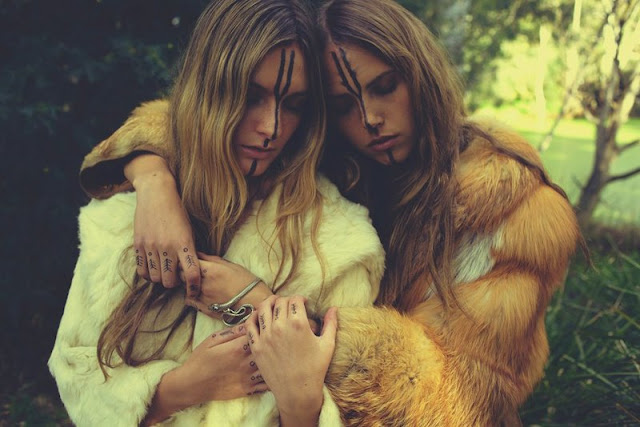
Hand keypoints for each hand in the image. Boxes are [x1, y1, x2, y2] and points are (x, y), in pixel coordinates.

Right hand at [126, 154, 201, 296]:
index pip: (192, 273)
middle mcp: (167, 246)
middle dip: (174, 283)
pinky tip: (152, 267)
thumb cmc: (177, 211)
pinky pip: (141, 269)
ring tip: (163, 271)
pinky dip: (147, 273)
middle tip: (175, 276)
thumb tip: (191, 271)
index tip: (193, 292)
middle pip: (169, 281)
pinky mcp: (138, 244)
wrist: (156, 193)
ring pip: (155, 278)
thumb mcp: (189, 229)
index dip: (194, 287)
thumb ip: (189, 250)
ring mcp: (151, 246)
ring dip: (160, 278)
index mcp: (184, 242)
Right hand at [144, 323, 267, 424]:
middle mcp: (245, 363)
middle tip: (276, 335)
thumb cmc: (200, 360)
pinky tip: (274, 369)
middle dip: (274, 340)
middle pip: (269, 348)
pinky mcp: (248, 389)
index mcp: (237, 348)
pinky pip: (266, 384)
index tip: (267, 322)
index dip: (265, 326)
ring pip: (271, 366)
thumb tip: (249, 322)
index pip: (260, 332)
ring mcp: (248, 377)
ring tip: (278, 352)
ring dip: (275, 358)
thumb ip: (232, 332)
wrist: (192, 386)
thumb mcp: (212, 340)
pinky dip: (273, 376)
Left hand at [183, 254, 272, 317]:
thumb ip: (212, 259)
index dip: (188, 260)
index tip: (190, 260)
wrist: (253, 303)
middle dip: (184, 271)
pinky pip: (189, 299)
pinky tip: (198, 293)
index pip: (188, 262)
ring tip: (197, 281)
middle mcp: (203, 284)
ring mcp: (202, 297)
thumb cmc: (245, 282)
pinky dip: (190, 295)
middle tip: (191, 270)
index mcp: (210, 270)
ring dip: (188, 283)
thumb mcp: (231, 265)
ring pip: (185, 287)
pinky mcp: (203, 308)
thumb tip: (199, 253)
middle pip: (182, 275)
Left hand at [247, 296, 337, 426]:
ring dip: (269, 303)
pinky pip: (250, 324)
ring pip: (263, 308)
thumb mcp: (327, 345)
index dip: (300, 298)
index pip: (295, 299)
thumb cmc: (315, 369)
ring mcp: (266, 336)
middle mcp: (280, 327)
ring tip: (274, 305)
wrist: (297, 392)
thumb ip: (331, 323)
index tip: (303, 303)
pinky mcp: (256, 346)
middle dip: (286, 300)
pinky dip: (253, 316)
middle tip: (290, 305)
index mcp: (299, 324)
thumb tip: (333, 308)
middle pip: (279, 302)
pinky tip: (259, 316)